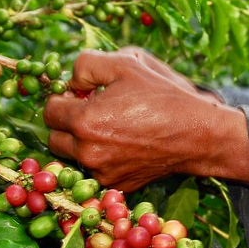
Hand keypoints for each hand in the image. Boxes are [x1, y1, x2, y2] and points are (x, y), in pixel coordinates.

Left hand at [42, 49, 248, 190]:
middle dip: (67, 123)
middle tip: (93, 110)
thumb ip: (87, 65)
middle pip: (54, 138)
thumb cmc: (164, 95)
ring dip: (83, 142)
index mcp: (84, 122)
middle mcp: (88, 153)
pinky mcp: (119, 185)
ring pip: (74, 156)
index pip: (49, 111)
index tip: (83, 94)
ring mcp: (103, 173)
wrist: (199, 134)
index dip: (64, 98)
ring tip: (112, 127)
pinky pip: (97, 170)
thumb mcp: (126, 62)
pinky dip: (104, 158)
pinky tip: (127, 143)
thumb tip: (72, 82)